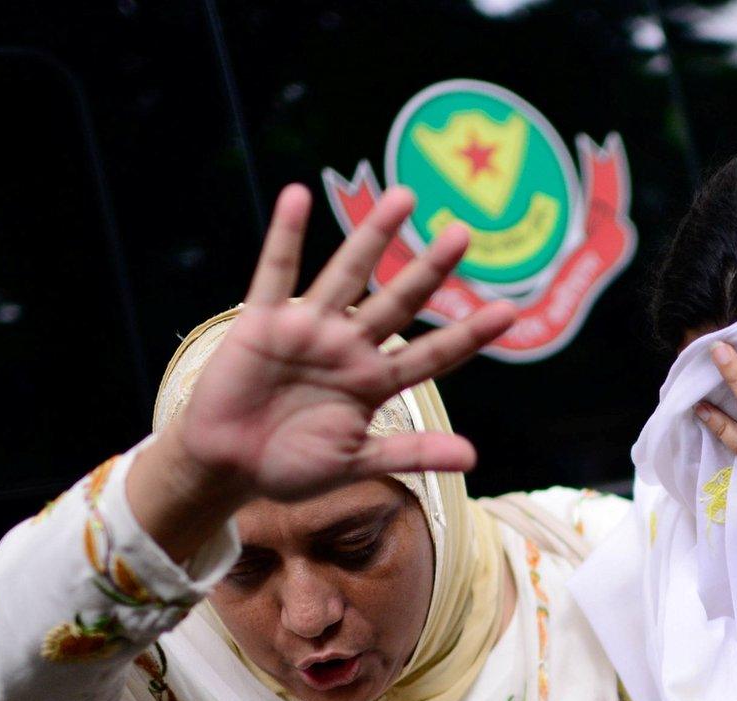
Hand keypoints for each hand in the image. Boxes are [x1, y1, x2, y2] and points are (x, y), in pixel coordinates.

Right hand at [165, 183, 517, 507]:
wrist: (227, 466)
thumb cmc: (291, 466)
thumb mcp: (356, 463)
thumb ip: (410, 455)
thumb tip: (472, 458)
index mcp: (375, 382)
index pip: (433, 355)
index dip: (469, 335)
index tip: (509, 312)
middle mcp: (348, 348)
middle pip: (398, 301)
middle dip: (429, 269)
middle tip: (463, 232)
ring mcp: (308, 330)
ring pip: (348, 275)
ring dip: (374, 237)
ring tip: (404, 199)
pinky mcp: (262, 322)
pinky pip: (275, 272)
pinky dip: (286, 235)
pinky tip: (298, 197)